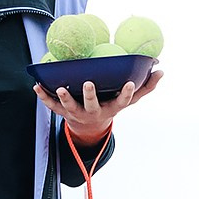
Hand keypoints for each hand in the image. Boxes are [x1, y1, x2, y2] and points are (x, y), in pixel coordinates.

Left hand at [35, 66, 162, 146]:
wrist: (90, 127)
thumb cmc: (112, 105)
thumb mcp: (130, 100)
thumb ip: (146, 86)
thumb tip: (161, 70)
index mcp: (112, 107)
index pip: (122, 102)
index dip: (127, 93)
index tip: (129, 83)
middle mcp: (94, 112)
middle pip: (93, 105)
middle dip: (90, 95)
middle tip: (89, 83)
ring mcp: (77, 113)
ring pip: (70, 107)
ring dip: (64, 98)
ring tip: (60, 87)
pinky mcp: (63, 113)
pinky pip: (52, 106)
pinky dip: (43, 97)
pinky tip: (36, 85)